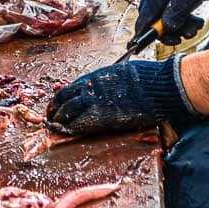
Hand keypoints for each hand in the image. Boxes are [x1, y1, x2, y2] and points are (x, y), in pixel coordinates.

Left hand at [46, 58, 189, 138]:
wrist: (157, 86)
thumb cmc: (145, 79)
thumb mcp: (120, 74)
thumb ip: (107, 82)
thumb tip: (103, 88)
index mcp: (95, 77)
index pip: (68, 88)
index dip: (59, 99)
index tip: (56, 105)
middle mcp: (90, 88)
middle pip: (62, 100)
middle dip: (54, 110)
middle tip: (51, 118)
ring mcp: (95, 102)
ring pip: (67, 112)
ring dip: (59, 121)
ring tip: (55, 127)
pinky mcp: (103, 117)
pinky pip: (80, 124)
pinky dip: (71, 129)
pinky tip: (67, 133)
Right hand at [137, 0, 208, 44]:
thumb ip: (177, 9)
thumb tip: (165, 27)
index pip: (146, 9)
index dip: (144, 27)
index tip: (143, 41)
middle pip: (154, 14)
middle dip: (165, 30)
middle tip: (179, 39)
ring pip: (166, 15)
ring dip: (178, 27)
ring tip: (194, 29)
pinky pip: (176, 12)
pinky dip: (184, 21)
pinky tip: (197, 23)